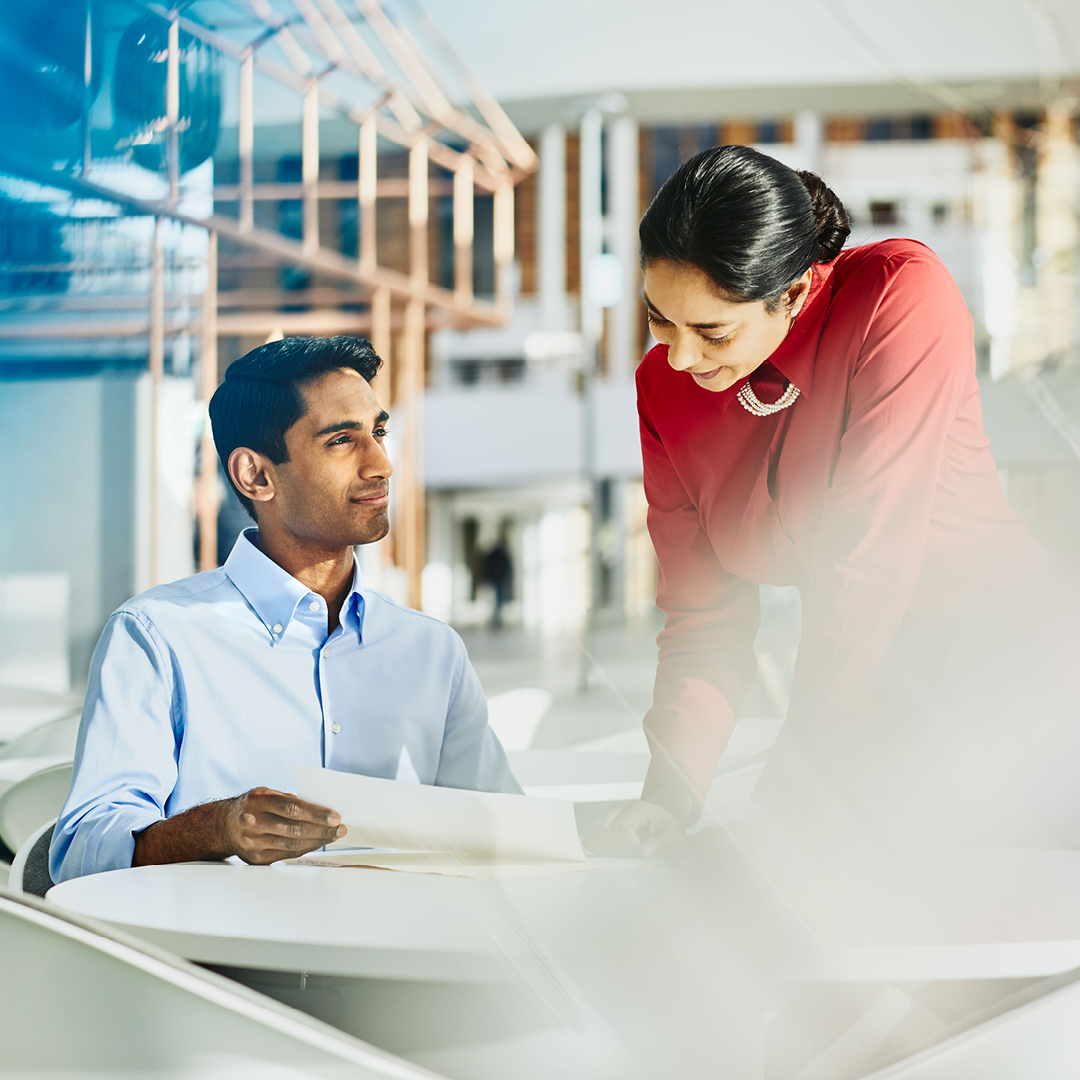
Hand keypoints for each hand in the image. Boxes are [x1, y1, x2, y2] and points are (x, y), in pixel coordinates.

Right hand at [133, 786, 345, 866]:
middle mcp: (252, 822)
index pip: (292, 808)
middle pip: (294, 829)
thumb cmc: (253, 805)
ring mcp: (252, 843)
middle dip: (321, 830)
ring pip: (291, 845)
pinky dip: (305, 849)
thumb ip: (289, 800)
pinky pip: (286, 855)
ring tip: (334, 836)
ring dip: (317, 841)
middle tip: (341, 829)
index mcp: (257, 800)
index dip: (316, 813)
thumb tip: (322, 808)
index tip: (336, 816)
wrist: (222, 825)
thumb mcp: (266, 793)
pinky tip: (317, 843)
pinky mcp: (255, 858)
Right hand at [583, 799, 683, 857]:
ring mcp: (613, 814)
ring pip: (599, 832)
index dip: (629, 844)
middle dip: (619, 848)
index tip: (639, 853)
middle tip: (632, 855)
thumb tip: (644, 853)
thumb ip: (659, 843)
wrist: (662, 821)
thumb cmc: (666, 827)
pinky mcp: (607, 822)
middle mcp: (622, 808)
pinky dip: (599, 845)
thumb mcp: (671, 835)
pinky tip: (610, 851)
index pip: (623, 826)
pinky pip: (594, 834)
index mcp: (638, 808)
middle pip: (608, 830)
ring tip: (623, 853)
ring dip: (609, 848)